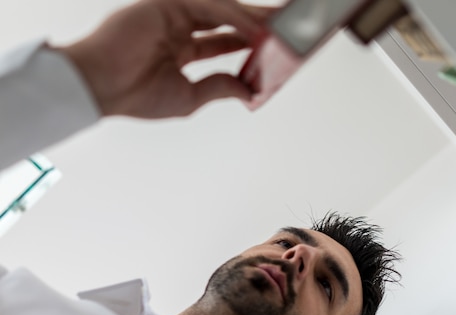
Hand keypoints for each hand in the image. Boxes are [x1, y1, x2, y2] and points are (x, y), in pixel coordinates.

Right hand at [59, 0, 271, 117]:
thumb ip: (218, 87)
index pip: (223, 40)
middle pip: (227, 20)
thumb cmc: (137, 96)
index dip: (248, 42)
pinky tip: (256, 30)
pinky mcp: (165, 4)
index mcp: (180, 50)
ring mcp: (171, 13)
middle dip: (256, 22)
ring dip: (252, 16)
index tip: (273, 47)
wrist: (102, 88)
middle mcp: (178, 28)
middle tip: (287, 25)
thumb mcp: (189, 97)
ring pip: (221, 9)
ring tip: (281, 24)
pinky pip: (209, 7)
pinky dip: (234, 18)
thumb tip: (249, 90)